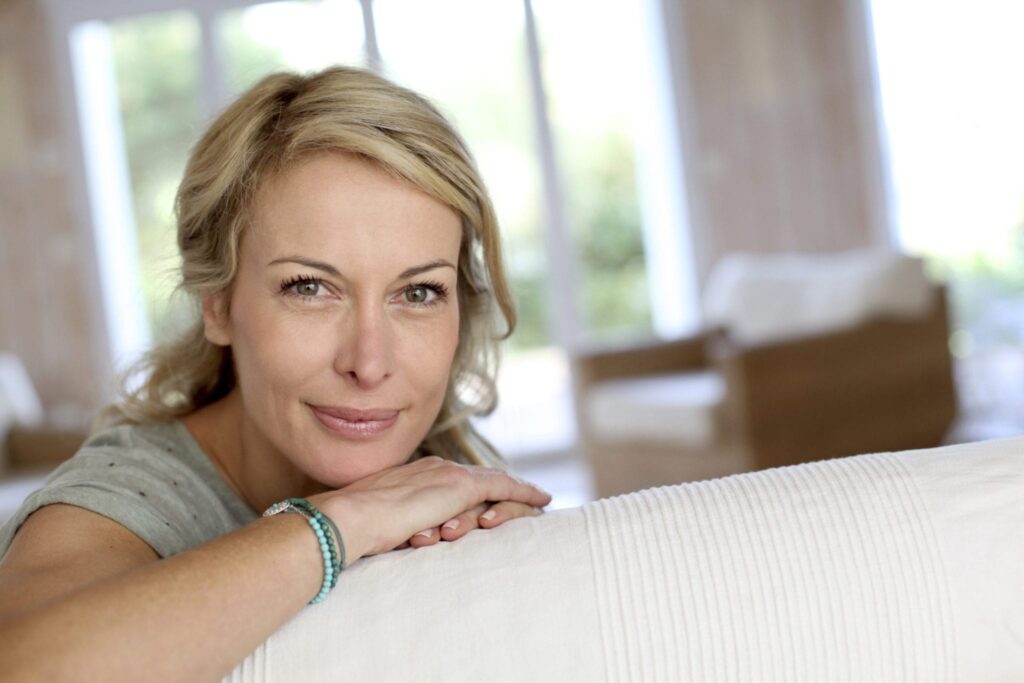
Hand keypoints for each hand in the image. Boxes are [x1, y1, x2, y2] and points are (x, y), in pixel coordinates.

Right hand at [309, 457, 550, 562]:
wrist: (348, 520)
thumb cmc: (356, 530)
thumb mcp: (383, 525)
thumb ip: (401, 524)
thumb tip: (409, 538)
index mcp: (414, 476)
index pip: (454, 480)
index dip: (476, 488)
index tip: (488, 498)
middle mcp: (434, 469)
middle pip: (480, 479)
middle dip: (504, 488)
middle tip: (528, 497)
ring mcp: (447, 476)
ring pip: (494, 484)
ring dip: (517, 496)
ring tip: (540, 502)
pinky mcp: (459, 488)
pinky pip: (503, 487)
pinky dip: (523, 492)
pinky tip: (542, 500)